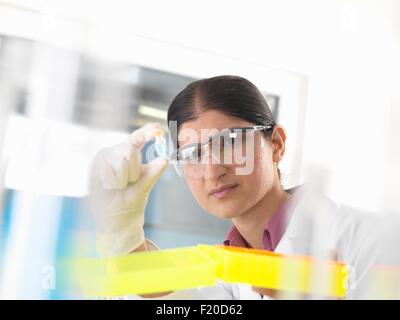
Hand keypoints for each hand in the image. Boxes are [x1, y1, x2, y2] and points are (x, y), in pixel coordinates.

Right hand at [90, 123, 167, 256]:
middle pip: (130, 151)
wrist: (117, 219)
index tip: (159, 130)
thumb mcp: (145, 185)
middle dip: (133, 172)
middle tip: (128, 183)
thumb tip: (165, 159)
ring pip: (121, 163)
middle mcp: (115, 151)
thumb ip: (154, 171)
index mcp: (130, 152)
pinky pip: (110, 173)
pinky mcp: (94, 167)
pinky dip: (113, 184)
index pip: (138, 137)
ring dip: (123, 180)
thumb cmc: (131, 199)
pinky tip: (108, 188)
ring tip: (118, 187)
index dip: (148, 131)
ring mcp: (103, 158)